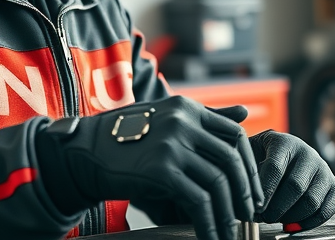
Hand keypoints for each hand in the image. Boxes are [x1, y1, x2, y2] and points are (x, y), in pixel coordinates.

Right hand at [35, 96, 264, 239]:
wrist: (83, 154)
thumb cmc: (123, 140)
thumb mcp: (165, 121)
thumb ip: (203, 120)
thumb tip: (244, 113)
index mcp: (187, 108)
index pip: (234, 134)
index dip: (248, 164)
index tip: (251, 189)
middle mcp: (183, 121)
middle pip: (231, 158)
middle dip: (244, 191)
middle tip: (248, 215)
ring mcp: (172, 143)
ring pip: (218, 182)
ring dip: (228, 213)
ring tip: (230, 231)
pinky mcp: (162, 169)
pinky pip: (198, 201)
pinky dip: (209, 222)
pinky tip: (210, 235)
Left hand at [248, 130, 334, 229]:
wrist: (285, 156)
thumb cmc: (262, 158)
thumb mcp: (249, 153)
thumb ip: (244, 168)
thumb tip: (241, 194)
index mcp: (284, 142)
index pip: (275, 168)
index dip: (264, 192)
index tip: (255, 207)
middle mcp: (308, 153)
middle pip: (295, 187)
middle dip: (276, 208)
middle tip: (263, 217)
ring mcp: (324, 169)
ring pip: (311, 201)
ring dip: (291, 217)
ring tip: (275, 218)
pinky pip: (326, 210)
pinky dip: (308, 223)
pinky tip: (292, 223)